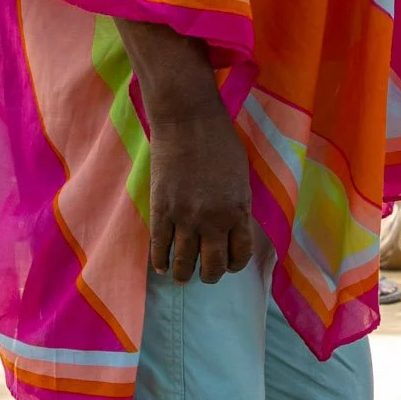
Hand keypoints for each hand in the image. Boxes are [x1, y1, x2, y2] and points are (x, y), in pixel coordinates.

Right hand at [147, 102, 256, 283]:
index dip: (235, 264)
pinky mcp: (161, 210)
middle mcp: (213, 220)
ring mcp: (185, 217)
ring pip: (184, 263)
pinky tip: (163, 266)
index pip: (240, 253)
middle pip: (213, 266)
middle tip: (206, 274)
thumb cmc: (221, 143)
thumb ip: (237, 205)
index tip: (230, 264)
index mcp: (238, 210)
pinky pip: (160, 247)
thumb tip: (232, 228)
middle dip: (211, 274)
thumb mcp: (241, 177)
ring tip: (183, 276)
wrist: (189, 122)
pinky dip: (161, 261)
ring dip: (184, 274)